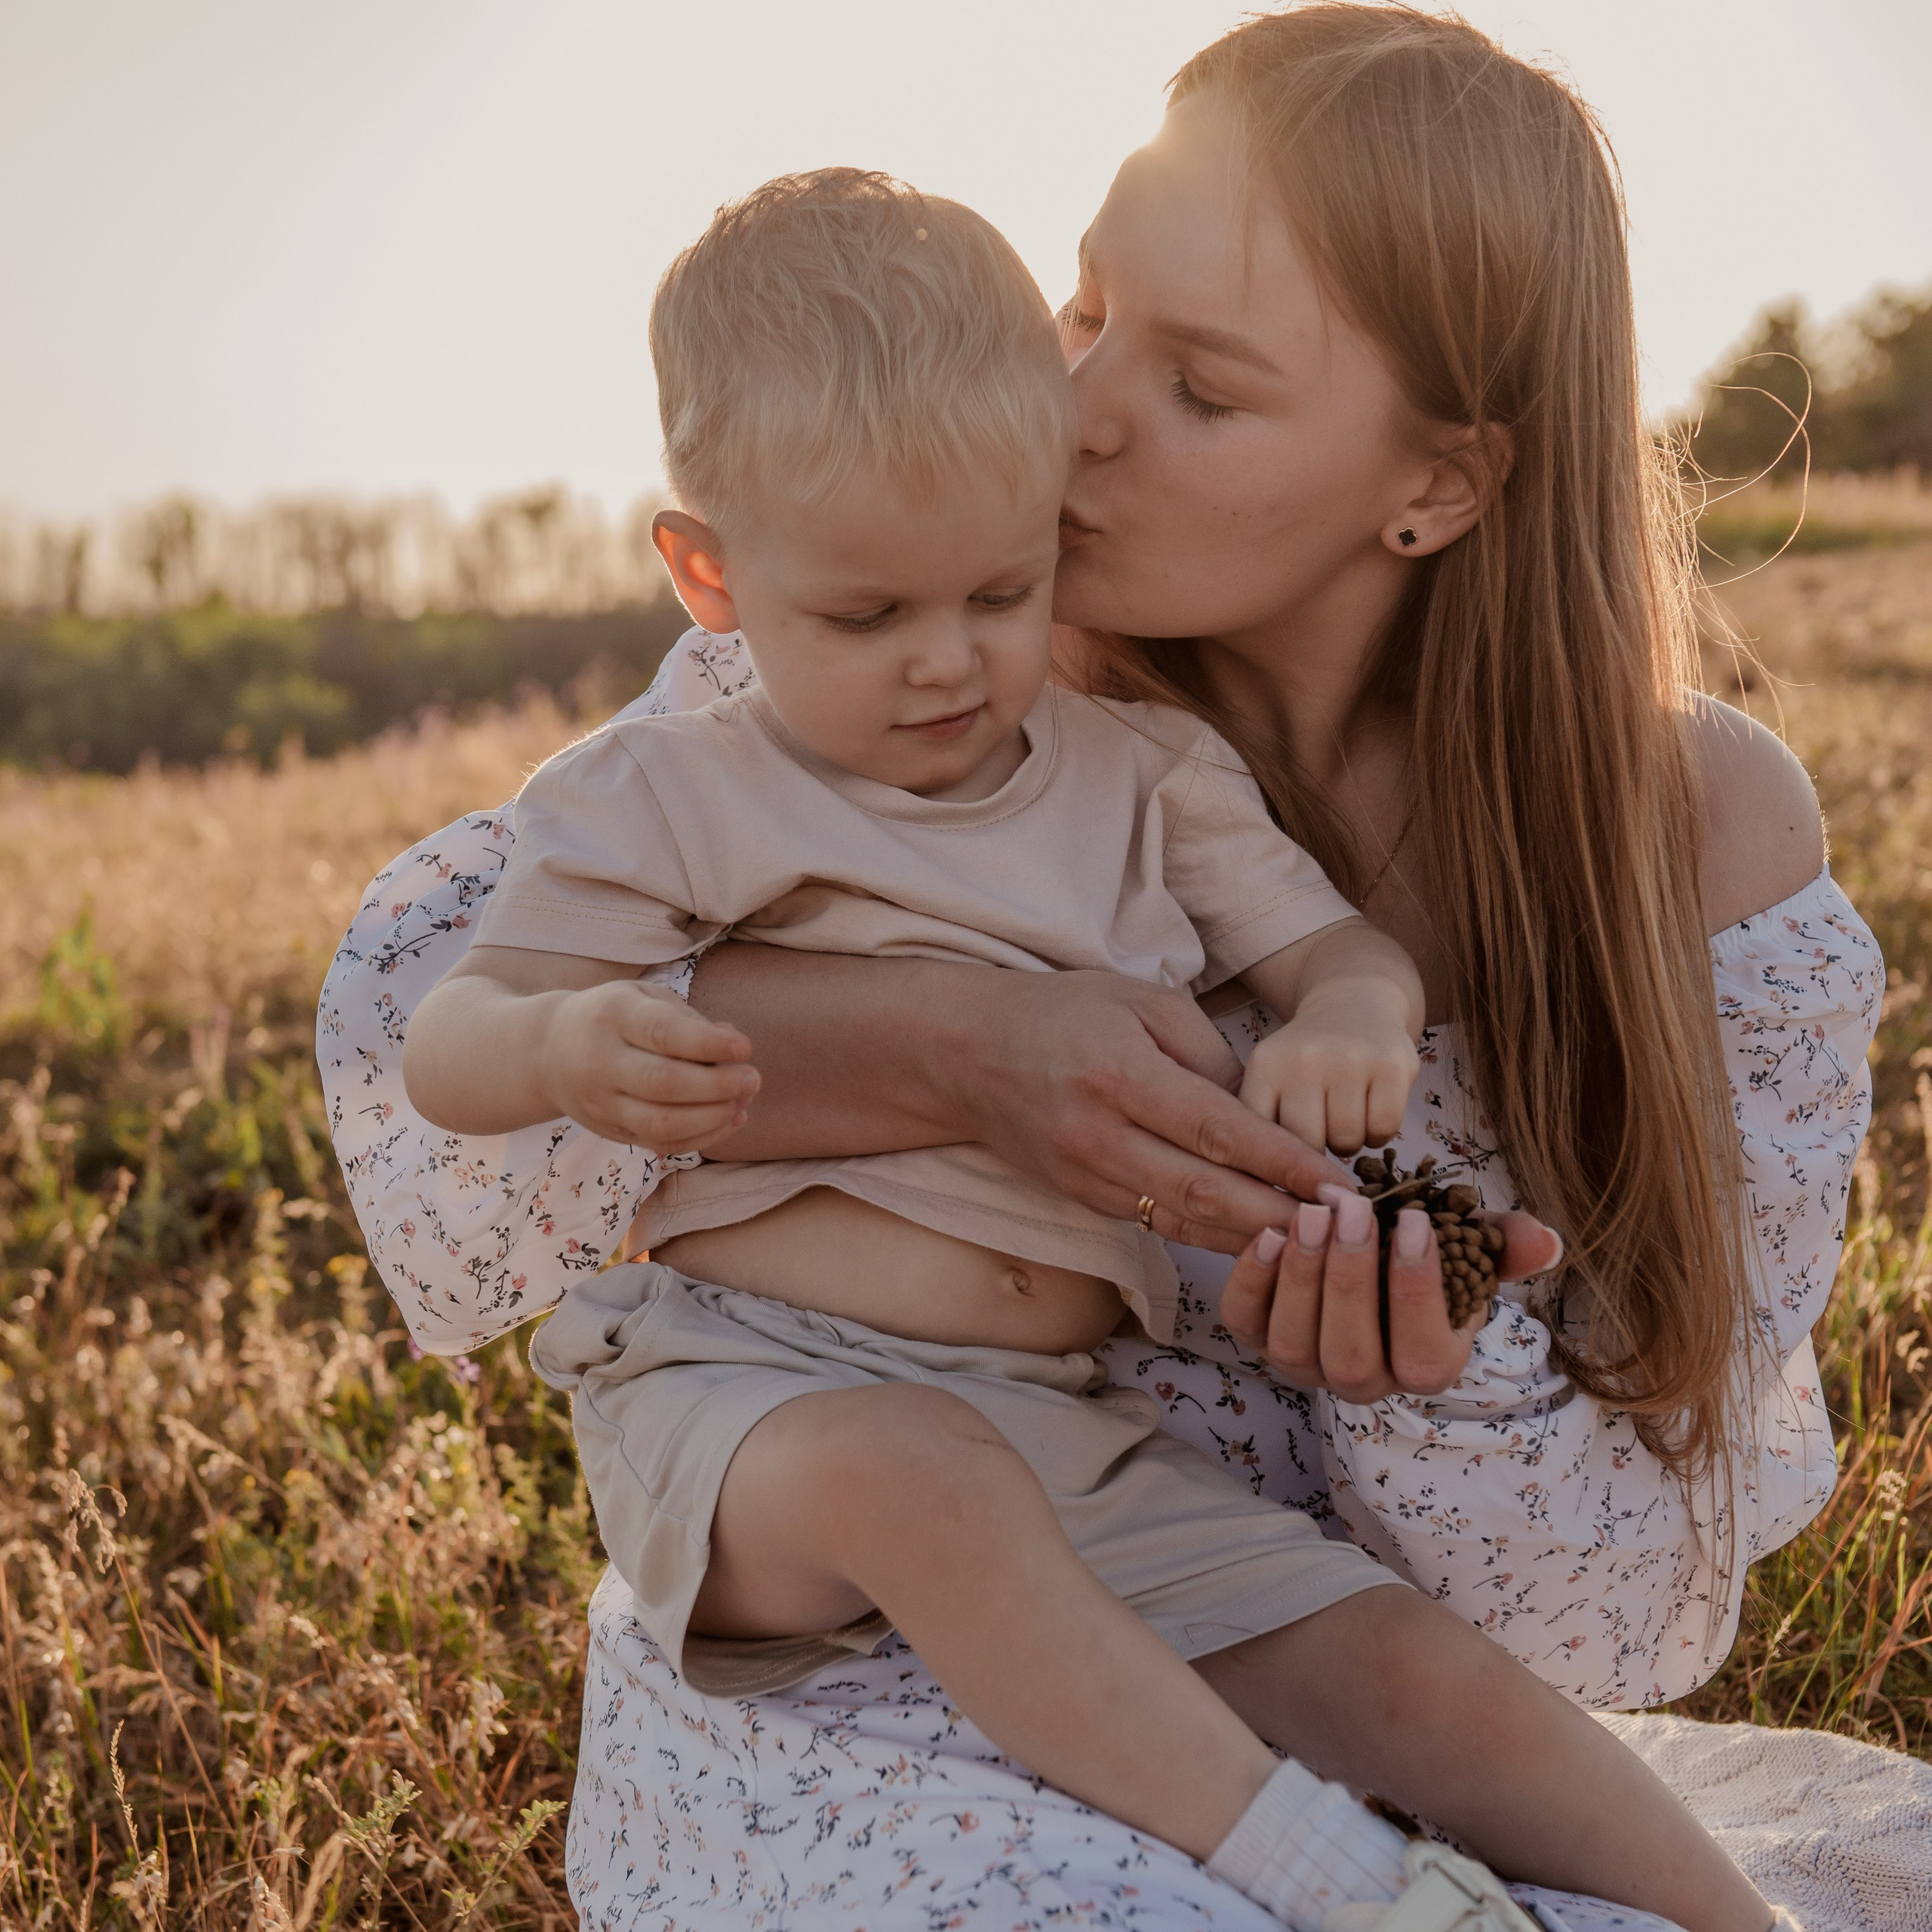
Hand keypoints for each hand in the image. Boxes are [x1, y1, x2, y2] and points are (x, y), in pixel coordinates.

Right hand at [541, 980, 759, 1151]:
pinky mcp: (611, 1131)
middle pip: (662, 1083)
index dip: (707, 1044)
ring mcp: (602, 1103)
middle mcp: (601, 1061)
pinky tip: (730, 1119)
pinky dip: (702, 1137)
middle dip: (716, 1086)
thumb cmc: (614, 1018)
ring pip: (661, 1123)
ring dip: (713, 1117)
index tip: (744, 1048)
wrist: (548, 1052)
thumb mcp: (644, 999)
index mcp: (612, 1016)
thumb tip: (735, 1046)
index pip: (661, 1033)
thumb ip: (689, 1021)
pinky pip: (660, 1143)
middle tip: (752, 1078)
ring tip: (743, 1100)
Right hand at [947, 970, 1351, 1252]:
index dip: (1283, 1162)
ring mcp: (1085, 1175)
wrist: (966, 1052)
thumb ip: (1208, 1056)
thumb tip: (1264, 1116)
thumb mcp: (1142, 1002)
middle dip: (1282, 1214)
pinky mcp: (1081, 1198)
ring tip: (1317, 1244)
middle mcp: (1099, 1136)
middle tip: (1345, 1227)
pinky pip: (1157, 1223)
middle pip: (1205, 1191)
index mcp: (1120, 1076)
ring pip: (1182, 1220)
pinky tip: (1258, 1238)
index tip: (1339, 1182)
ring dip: (1253, 1237)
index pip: (1217, 1131)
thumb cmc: (1063, 1013)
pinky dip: (1211, 1234)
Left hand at [1218, 1187, 1563, 1399]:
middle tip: (1350, 1210)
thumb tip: (1546, 1241)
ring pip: (1293, 1346)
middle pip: (1351, 1357)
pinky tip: (1269, 1233)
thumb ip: (1504, 1245)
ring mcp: (1306, 1364)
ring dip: (1301, 1277)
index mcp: (1425, 1364)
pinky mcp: (1259, 1337)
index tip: (1414, 1223)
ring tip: (1312, 1213)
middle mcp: (1362, 1380)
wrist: (1369, 1256)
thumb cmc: (1424, 1256)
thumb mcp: (1470, 1248)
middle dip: (1349, 1280)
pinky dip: (1251, 1281)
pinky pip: (1245, 1323)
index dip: (1416, 1293)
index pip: (1423, 1357)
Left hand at [1237, 984, 1419, 1155]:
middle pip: (1308, 1146)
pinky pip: (1383, 1130)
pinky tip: (1370, 1111)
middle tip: (1321, 1132)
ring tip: (1344, 1118)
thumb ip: (1262, 1126)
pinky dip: (1379, 1134)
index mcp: (1266, 1066)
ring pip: (1348, 1142)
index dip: (1277, 1162)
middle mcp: (1305, 1059)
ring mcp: (1350, 1059)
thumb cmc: (1306, 1059)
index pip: (1264, 1138)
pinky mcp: (1391, 1064)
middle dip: (1317, 1150)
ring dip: (1349, 1143)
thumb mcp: (1270, 1079)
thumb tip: (1272, 1193)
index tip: (1284, 1168)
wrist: (1353, 1005)